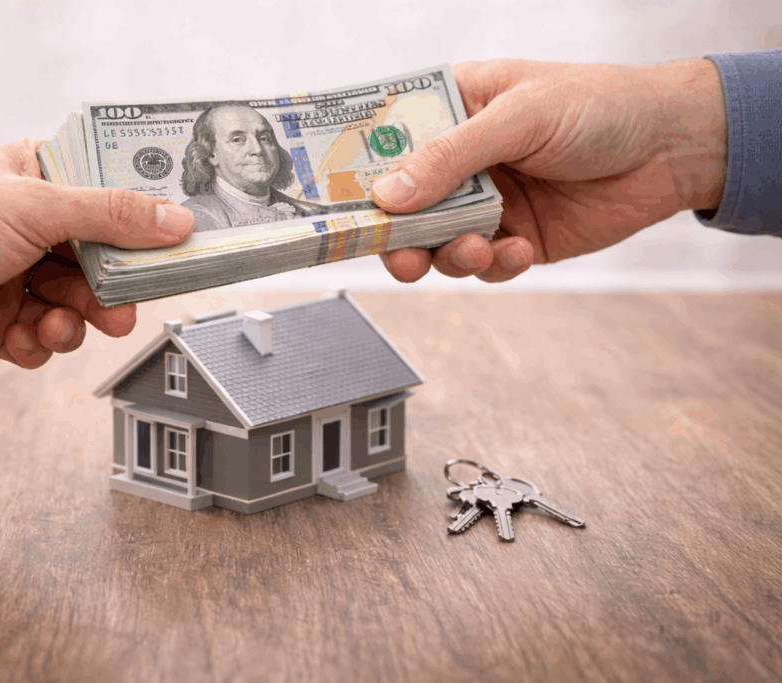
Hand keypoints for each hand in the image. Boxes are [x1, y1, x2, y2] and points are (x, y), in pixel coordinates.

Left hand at [0, 138, 193, 367]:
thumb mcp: (38, 206)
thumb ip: (113, 215)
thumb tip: (176, 221)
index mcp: (39, 179)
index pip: (109, 193)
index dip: (142, 219)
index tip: (173, 240)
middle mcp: (33, 226)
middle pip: (102, 259)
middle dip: (111, 289)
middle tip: (123, 307)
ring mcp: (19, 274)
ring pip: (79, 304)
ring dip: (74, 321)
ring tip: (57, 324)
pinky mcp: (4, 319)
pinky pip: (46, 337)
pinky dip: (39, 342)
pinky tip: (20, 334)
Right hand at [371, 58, 726, 282]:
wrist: (674, 148)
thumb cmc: (600, 105)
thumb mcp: (520, 117)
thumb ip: (450, 156)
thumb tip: (388, 195)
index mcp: (454, 110)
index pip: (387, 141)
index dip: (358, 172)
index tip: (336, 204)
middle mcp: (462, 160)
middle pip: (402, 206)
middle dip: (397, 235)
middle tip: (400, 254)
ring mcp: (487, 201)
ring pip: (437, 243)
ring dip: (449, 255)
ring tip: (476, 247)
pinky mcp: (515, 238)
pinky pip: (484, 265)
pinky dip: (495, 265)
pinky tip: (520, 250)